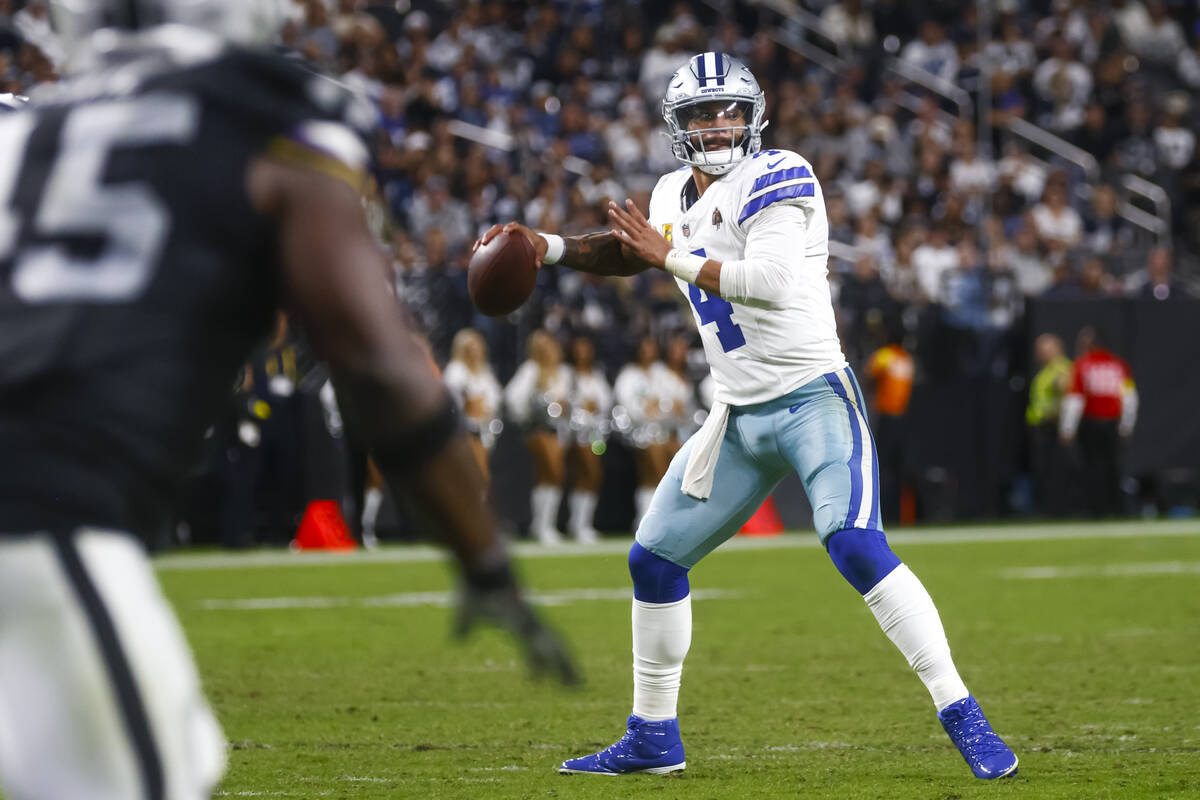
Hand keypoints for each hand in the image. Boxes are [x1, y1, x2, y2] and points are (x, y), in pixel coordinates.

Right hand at [456, 576, 580, 685]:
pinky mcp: (519, 622)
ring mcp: (527, 621)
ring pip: (550, 649)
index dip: (549, 658)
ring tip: (573, 687)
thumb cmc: (475, 584)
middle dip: (566, 666)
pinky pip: (531, 648)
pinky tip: (537, 681)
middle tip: (578, 686)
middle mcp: (530, 620)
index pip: (541, 641)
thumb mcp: (465, 611)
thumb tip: (457, 640)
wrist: (481, 564)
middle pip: (554, 646)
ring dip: (561, 669)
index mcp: (521, 618)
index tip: (553, 676)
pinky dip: (536, 665)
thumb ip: (464, 627)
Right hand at [476, 222, 548, 268]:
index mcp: (520, 229)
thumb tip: (537, 266)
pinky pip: (490, 241)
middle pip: (498, 228)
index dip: (510, 227)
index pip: (514, 226)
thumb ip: (539, 257)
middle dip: (490, 233)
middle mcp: (510, 229)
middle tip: (485, 241)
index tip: (505, 231)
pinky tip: (475, 253)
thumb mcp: (541, 251)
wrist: (535, 242)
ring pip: (491, 234)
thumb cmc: (538, 246)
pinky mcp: (499, 239)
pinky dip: (482, 246)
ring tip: (476, 248)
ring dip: (483, 239)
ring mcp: (503, 234)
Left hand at [608, 199, 670, 267]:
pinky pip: (627, 241)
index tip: (627, 200)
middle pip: (630, 219)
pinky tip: (612, 231)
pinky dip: (620, 237)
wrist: (670, 258)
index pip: (639, 216)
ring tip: (610, 211)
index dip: (633, 208)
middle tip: (611, 203)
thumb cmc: (667, 250)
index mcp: (649, 229)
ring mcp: (641, 239)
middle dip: (620, 211)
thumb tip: (653, 227)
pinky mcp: (639, 248)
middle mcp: (644, 232)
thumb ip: (655, 231)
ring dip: (618, 219)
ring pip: (627, 227)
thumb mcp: (661, 238)